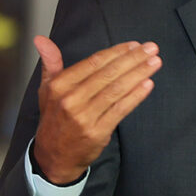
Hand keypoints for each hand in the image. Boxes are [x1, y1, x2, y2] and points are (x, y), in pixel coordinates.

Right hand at [31, 35, 160, 183]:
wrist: (53, 157)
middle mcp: (70, 100)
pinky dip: (136, 95)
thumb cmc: (55, 118)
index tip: (134, 45)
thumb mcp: (47, 90)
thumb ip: (50, 63)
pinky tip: (148, 84)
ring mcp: (84, 117)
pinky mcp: (97, 132)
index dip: (116, 52)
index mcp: (59, 86)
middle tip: (152, 48)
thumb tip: (41, 39)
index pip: (93, 62)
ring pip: (116, 89)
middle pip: (108, 74)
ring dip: (139, 73)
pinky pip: (120, 109)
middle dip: (133, 59)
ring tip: (155, 62)